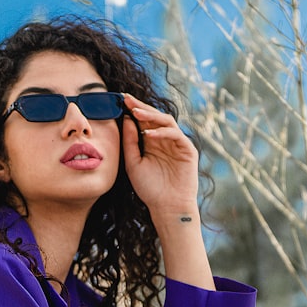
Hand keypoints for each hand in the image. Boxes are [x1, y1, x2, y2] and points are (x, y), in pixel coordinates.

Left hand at [121, 94, 199, 218]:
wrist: (166, 207)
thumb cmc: (149, 188)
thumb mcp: (133, 163)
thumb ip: (130, 142)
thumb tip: (127, 118)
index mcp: (151, 142)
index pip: (142, 121)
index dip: (132, 109)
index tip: (119, 99)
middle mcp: (164, 140)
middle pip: (154, 117)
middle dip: (140, 107)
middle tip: (127, 99)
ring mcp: (177, 144)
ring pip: (166, 121)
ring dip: (151, 115)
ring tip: (136, 113)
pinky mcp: (187, 150)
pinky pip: (175, 135)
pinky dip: (162, 132)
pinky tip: (149, 133)